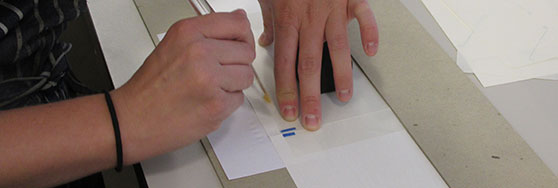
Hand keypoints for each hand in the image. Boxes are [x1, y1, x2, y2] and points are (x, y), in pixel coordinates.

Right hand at [112, 10, 254, 162]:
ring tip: (209, 88)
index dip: (242, 36)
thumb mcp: (174, 44)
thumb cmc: (150, 87)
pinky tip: (205, 102)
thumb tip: (238, 19)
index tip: (238, 43)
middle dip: (236, 63)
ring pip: (246, 75)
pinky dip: (226, 103)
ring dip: (233, 84)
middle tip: (216, 72)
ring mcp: (209, 79)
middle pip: (246, 51)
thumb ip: (208, 32)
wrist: (132, 120)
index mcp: (188, 32)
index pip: (237, 24)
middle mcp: (199, 52)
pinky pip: (239, 99)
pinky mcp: (216, 105)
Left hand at [257, 0, 378, 130]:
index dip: (286, 90)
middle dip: (310, 95)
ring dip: (341, 75)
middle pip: (309, 64)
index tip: (288, 111)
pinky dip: (370, 33)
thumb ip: (268, 21)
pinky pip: (363, 16)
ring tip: (343, 97)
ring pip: (337, 48)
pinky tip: (371, 52)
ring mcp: (331, 8)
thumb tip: (265, 44)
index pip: (284, 63)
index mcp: (286, 18)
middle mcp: (308, 17)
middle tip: (313, 118)